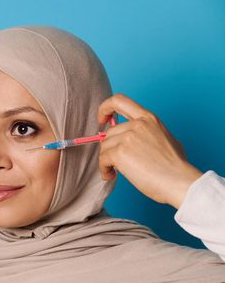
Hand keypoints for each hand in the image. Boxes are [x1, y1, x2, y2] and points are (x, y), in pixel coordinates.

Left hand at [98, 93, 202, 208]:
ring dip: (106, 161)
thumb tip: (135, 141)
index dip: (105, 108)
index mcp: (148, 118)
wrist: (180, 181)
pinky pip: (102, 159)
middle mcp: (137, 124)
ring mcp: (127, 137)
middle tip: (115, 162)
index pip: (119, 100)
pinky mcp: (119, 152)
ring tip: (115, 171)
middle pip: (109, 133)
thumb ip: (148, 133)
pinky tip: (111, 175)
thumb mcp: (166, 138)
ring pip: (104, 147)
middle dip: (109, 148)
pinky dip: (104, 169)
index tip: (102, 120)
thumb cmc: (176, 166)